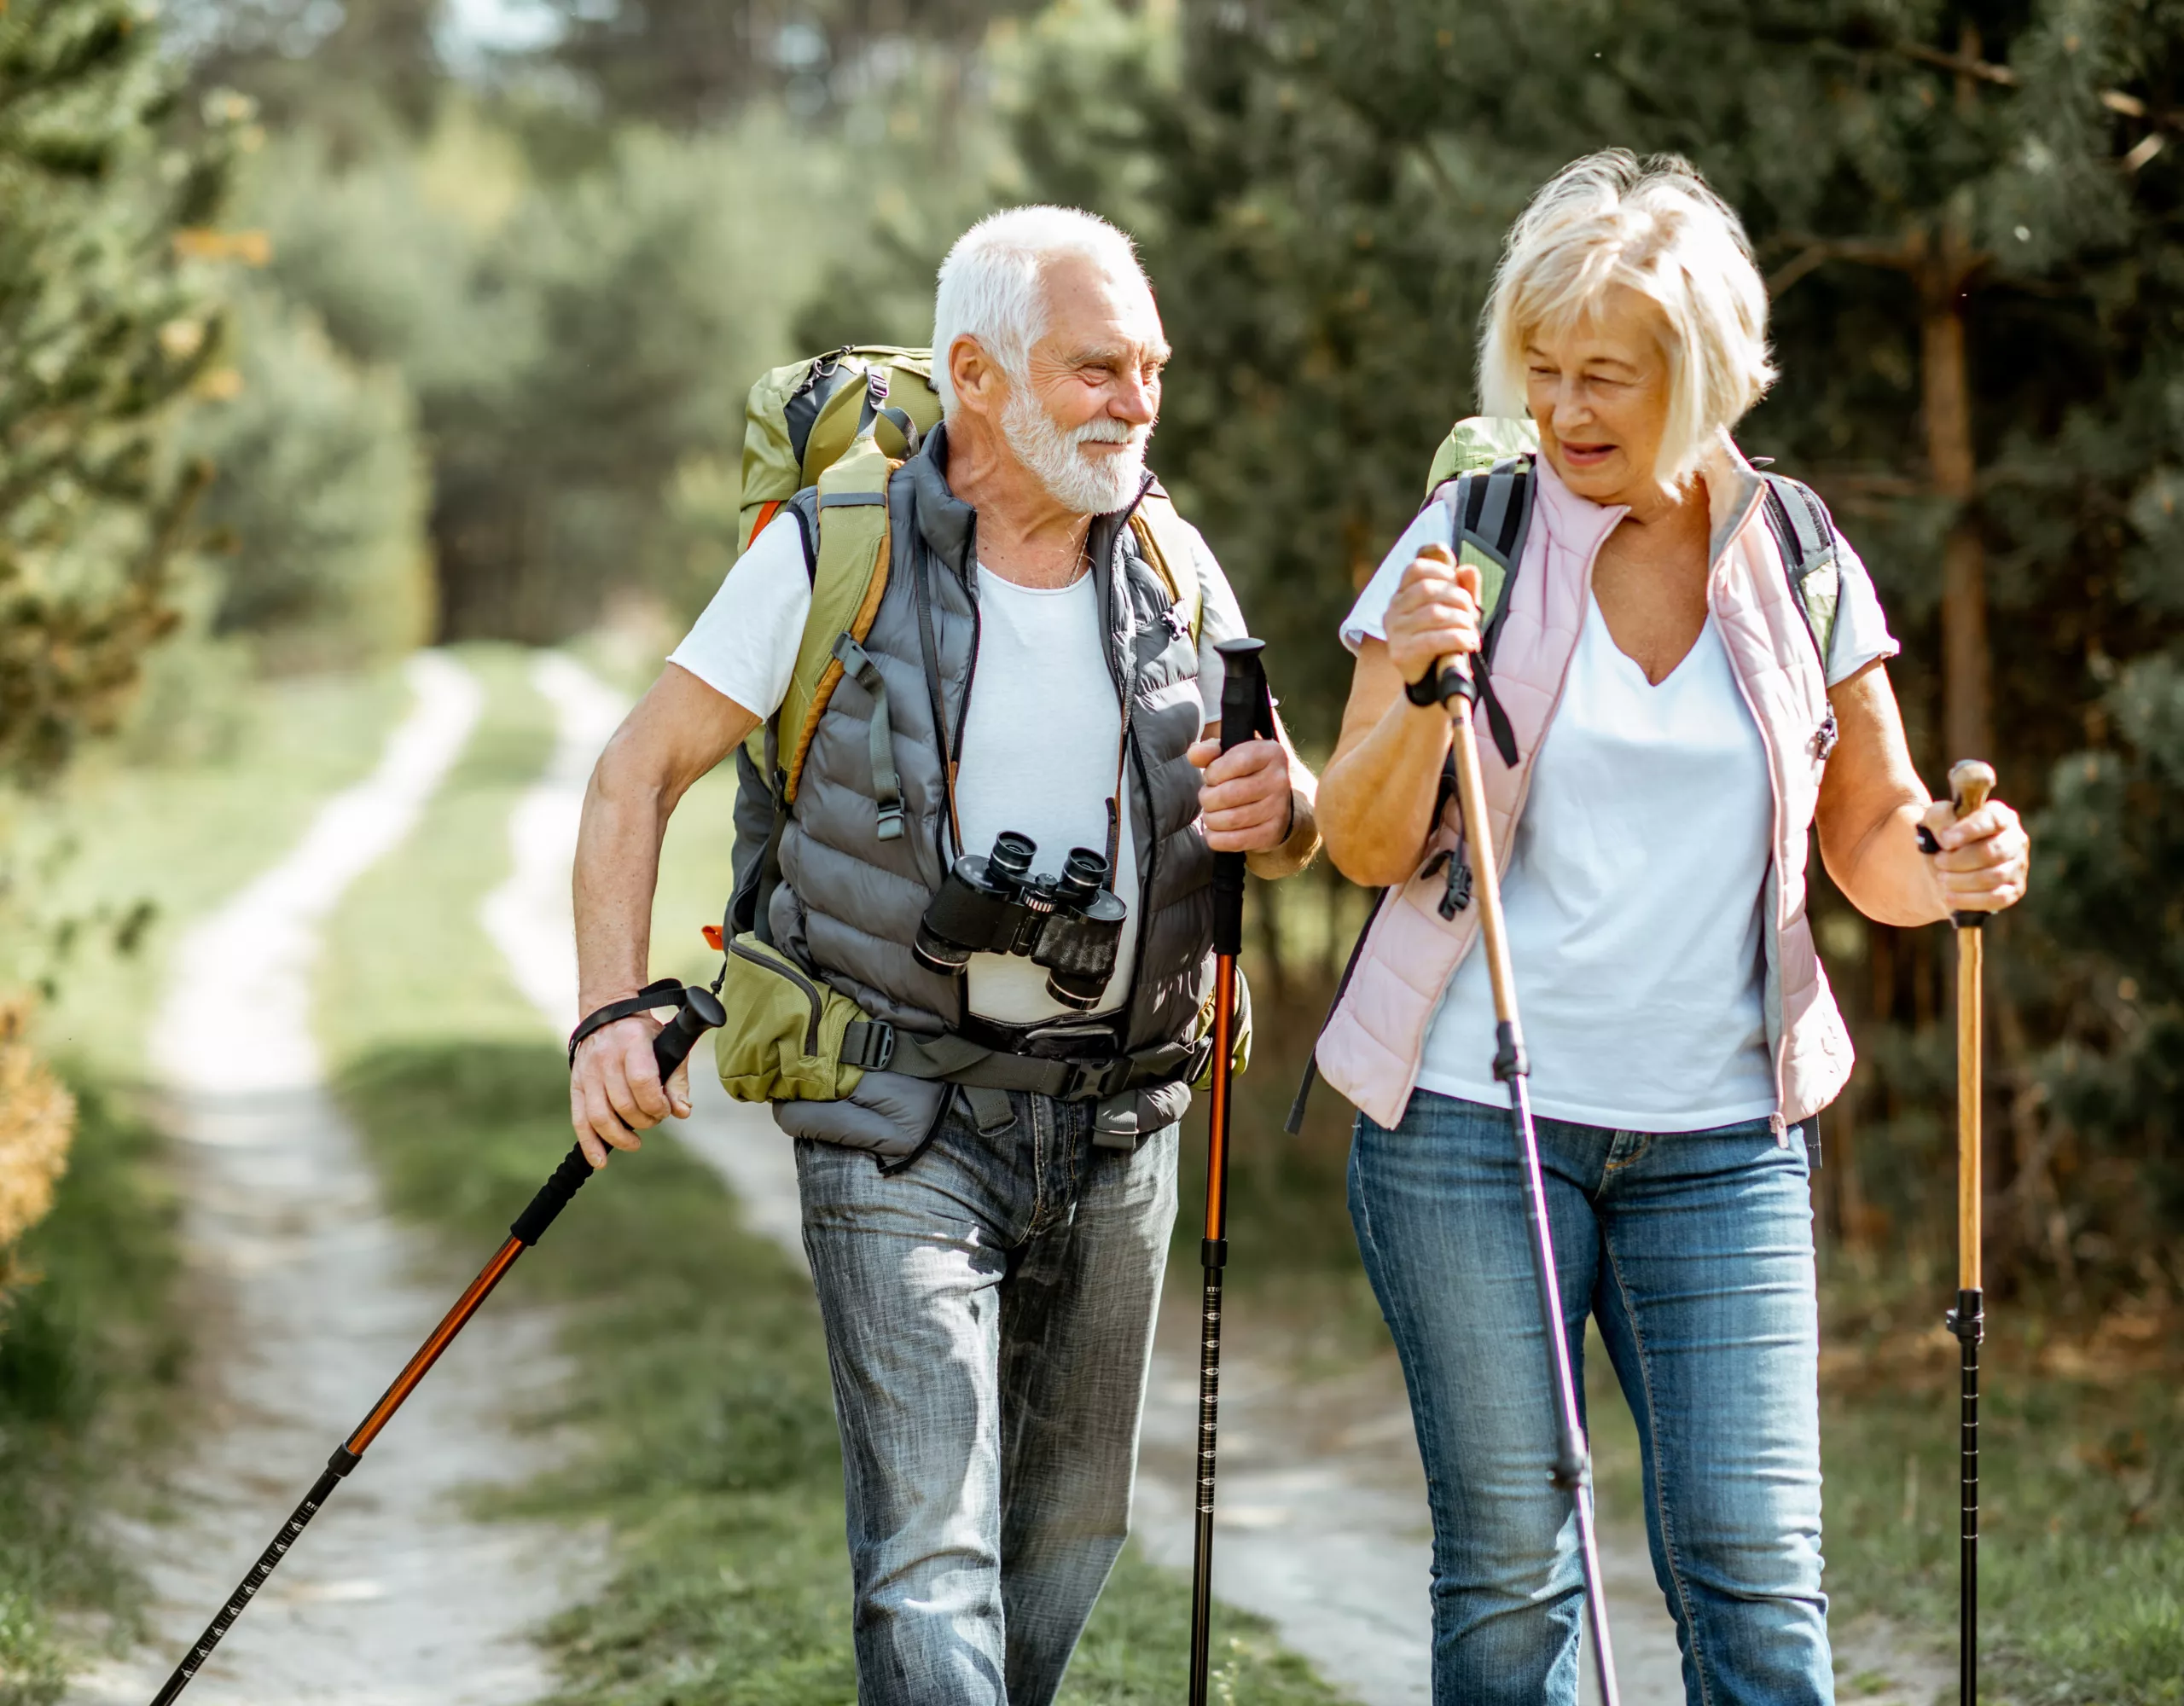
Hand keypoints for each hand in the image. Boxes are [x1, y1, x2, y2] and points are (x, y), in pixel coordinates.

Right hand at [569, 1012, 692, 1167]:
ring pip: (600, 1116)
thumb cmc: (646, 1036)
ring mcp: (587, 1072)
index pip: (642, 1081)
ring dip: (620, 1137)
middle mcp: (606, 1057)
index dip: (656, 1104)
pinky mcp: (576, 1085)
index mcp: (632, 1042)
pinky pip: (580, 1120)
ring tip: (635, 1141)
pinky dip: (589, 1144)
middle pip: (623, 1103)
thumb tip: (682, 1112)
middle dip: (644, 1120)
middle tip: (654, 1119)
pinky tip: (600, 1161)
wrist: (608, 1015)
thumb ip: (677, 1080)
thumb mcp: (668, 1046)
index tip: (665, 1110)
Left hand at [1189, 735, 1293, 851]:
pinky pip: (1236, 841)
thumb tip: (1194, 754)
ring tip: (1211, 814)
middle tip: (1207, 798)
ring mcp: (1278, 808)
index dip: (1213, 772)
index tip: (1211, 777)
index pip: (1236, 762)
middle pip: (1229, 794)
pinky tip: (1214, 831)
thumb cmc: (1246, 774)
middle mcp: (1278, 779)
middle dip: (1207, 798)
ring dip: (1211, 819)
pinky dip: (1217, 838)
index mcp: (1269, 753)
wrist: (1277, 803)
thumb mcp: (1231, 755)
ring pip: (1230, 819)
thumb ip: (1209, 750)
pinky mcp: (1272, 833)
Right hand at [1383, 542, 1481, 690]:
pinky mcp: (1400, 653)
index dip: (1441, 570)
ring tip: (1472, 631)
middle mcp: (1393, 611)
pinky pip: (1433, 639)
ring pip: (1434, 613)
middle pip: (1429, 589)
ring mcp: (1394, 632)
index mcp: (1402, 596)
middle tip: (1472, 614)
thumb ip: (1464, 589)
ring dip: (1462, 620)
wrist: (1432, 683)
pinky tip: (1470, 643)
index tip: (1458, 582)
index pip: (1416, 569)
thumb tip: (1468, 570)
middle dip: (1459, 598)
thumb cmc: (1444, 641)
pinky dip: (1458, 639)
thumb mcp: (1456, 611)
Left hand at [1919, 795, 2029, 915]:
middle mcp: (2015, 839)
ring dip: (1961, 880)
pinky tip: (1950, 896)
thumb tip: (1948, 837)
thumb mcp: (1936, 819)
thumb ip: (1940, 818)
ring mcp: (2018, 866)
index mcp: (1999, 815)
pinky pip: (1997, 898)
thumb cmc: (1944, 836)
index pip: (1991, 820)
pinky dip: (1970, 899)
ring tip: (1942, 879)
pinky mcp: (2015, 889)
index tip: (1945, 841)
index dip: (1968, 831)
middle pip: (1991, 852)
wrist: (1944, 865)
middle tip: (1939, 862)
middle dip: (1959, 860)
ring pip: (1994, 877)